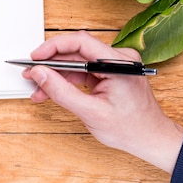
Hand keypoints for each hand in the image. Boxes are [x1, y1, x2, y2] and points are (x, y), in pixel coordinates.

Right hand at [22, 31, 182, 172]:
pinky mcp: (110, 72)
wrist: (151, 140)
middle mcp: (119, 58)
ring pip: (77, 63)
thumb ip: (62, 91)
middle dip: (51, 64)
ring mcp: (115, 65)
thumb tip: (40, 73)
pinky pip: (83, 71)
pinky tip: (52, 90)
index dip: (53, 47)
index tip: (36, 56)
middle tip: (31, 73)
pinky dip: (67, 81)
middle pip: (76, 52)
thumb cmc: (131, 129)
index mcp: (119, 63)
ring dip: (57, 75)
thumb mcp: (90, 112)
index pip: (80, 42)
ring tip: (38, 88)